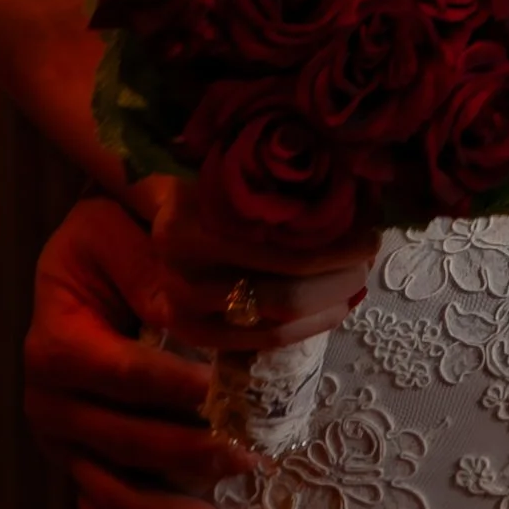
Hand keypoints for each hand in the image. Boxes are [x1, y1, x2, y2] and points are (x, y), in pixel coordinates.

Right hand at [20, 195, 247, 508]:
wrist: (92, 254)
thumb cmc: (115, 236)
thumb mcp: (125, 234)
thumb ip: (155, 273)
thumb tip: (194, 315)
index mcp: (55, 343)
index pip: (118, 373)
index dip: (167, 386)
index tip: (218, 394)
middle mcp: (48, 401)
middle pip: (119, 440)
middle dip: (185, 455)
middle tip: (246, 460)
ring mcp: (61, 439)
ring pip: (109, 488)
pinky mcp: (77, 461)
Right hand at [140, 173, 378, 352]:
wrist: (138, 229)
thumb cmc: (193, 186)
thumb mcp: (217, 166)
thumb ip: (266, 171)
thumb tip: (352, 173)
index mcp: (188, 222)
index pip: (280, 244)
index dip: (335, 242)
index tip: (371, 226)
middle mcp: (183, 273)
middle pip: (286, 289)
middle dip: (339, 274)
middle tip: (369, 253)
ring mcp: (185, 311)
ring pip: (278, 319)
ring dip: (330, 301)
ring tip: (358, 278)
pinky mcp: (194, 336)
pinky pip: (263, 341)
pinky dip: (308, 327)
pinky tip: (336, 308)